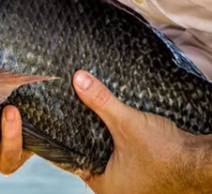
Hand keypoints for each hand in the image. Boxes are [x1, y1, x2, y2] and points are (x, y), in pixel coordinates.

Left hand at [73, 70, 211, 193]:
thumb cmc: (167, 154)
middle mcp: (120, 190)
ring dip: (108, 140)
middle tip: (81, 113)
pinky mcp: (149, 175)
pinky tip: (121, 127)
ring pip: (111, 157)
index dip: (71, 140)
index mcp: (106, 187)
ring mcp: (136, 185)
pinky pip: (127, 157)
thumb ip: (100, 102)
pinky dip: (123, 143)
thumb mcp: (126, 123)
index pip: (77, 161)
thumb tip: (78, 80)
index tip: (65, 121)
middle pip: (93, 157)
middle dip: (88, 136)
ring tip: (99, 118)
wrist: (202, 162)